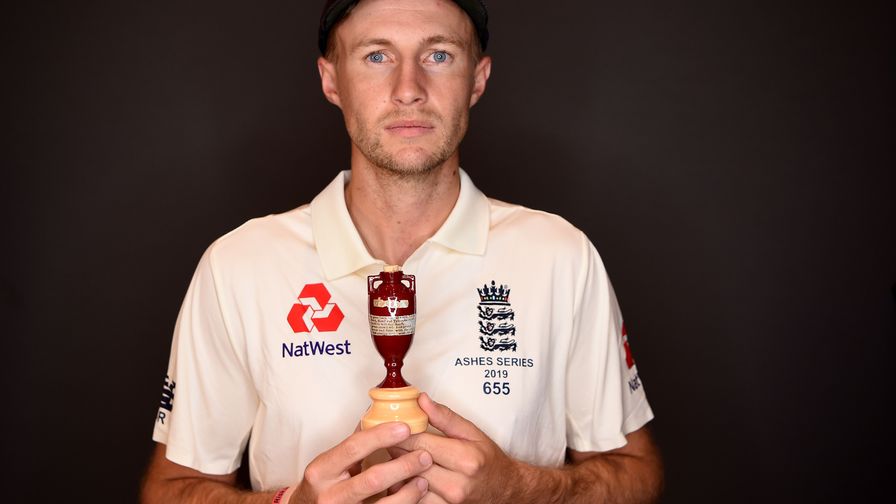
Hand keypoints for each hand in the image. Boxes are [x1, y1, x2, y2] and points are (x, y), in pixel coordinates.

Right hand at [292, 422, 432, 503]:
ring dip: (409, 492)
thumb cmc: (322, 486)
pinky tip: (414, 497)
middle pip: (372, 479)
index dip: (381, 436)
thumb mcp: (331, 463)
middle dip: (402, 466)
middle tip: (424, 456)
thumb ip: (355, 442)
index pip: (353, 448)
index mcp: (321, 471)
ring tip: (424, 480)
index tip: (405, 428)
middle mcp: (329, 495)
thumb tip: (380, 413)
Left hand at [392, 393, 523, 503]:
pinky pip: (415, 499)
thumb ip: (445, 417)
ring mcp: (449, 501)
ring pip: (409, 484)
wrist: (504, 489)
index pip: (420, 443)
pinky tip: (406, 477)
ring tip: (397, 458)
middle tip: (389, 441)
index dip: (402, 434)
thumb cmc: (488, 460)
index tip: (393, 427)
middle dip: (397, 450)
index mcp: (465, 459)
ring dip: (399, 471)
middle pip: (412, 464)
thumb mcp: (472, 433)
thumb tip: (422, 400)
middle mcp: (457, 484)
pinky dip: (406, 488)